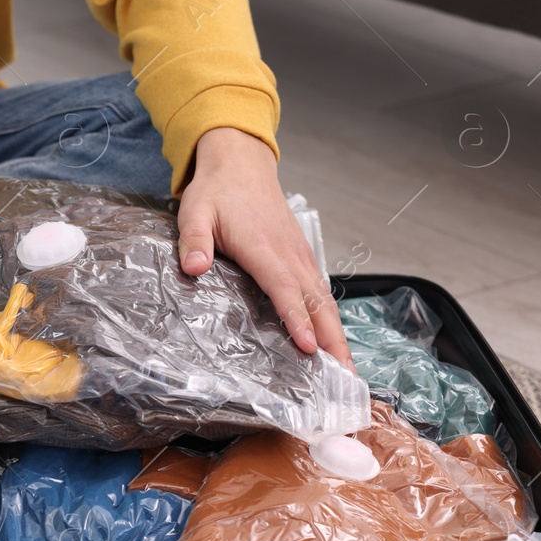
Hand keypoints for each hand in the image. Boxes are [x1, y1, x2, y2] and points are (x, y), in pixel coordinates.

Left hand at [177, 127, 353, 368]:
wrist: (241, 165)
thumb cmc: (217, 192)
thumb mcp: (195, 212)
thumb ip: (194, 241)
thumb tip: (194, 267)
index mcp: (264, 248)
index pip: (284, 289)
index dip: (297, 319)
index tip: (307, 347)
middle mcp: (289, 254)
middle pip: (316, 301)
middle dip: (331, 339)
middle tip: (343, 375)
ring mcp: (299, 255)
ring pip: (324, 299)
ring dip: (336, 333)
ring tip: (346, 368)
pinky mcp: (301, 256)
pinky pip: (320, 290)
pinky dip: (330, 317)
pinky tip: (332, 339)